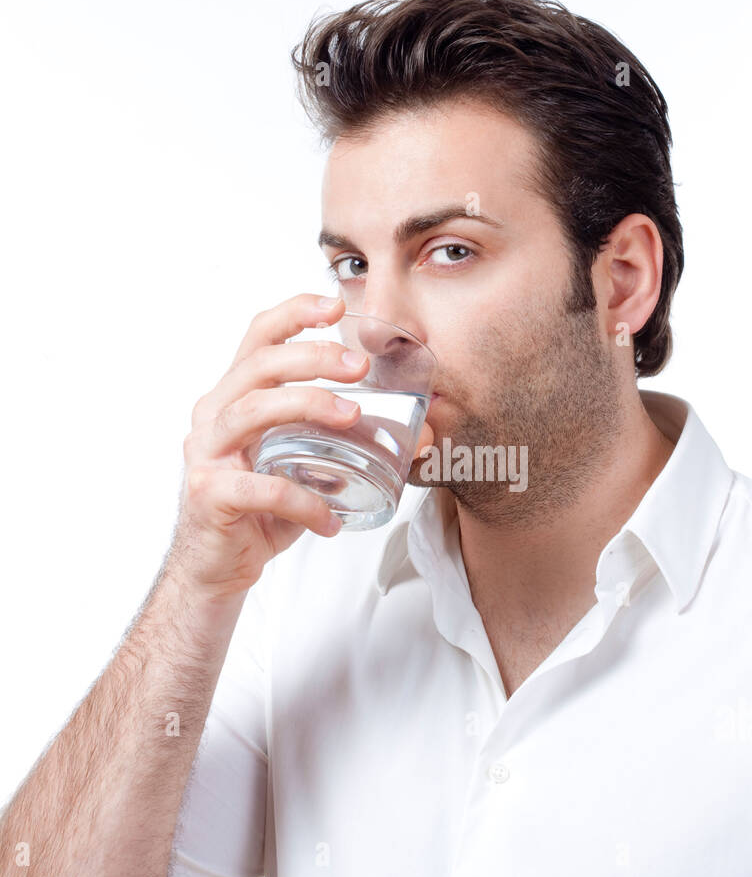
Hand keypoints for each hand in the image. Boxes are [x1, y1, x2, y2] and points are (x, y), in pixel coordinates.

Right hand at [166, 292, 426, 599]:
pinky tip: (332, 518)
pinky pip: (263, 487)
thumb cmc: (262, 512)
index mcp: (232, 398)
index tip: (335, 305)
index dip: (293, 314)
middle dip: (313, 357)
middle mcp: (212, 417)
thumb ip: (345, 444)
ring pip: (253, 411)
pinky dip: (304, 500)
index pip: (257, 339)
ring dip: (308, 406)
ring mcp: (206, 455)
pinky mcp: (209, 495)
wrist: (216, 571)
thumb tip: (420, 434)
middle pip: (258, 366)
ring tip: (353, 418)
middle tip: (360, 366)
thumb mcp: (304, 466)